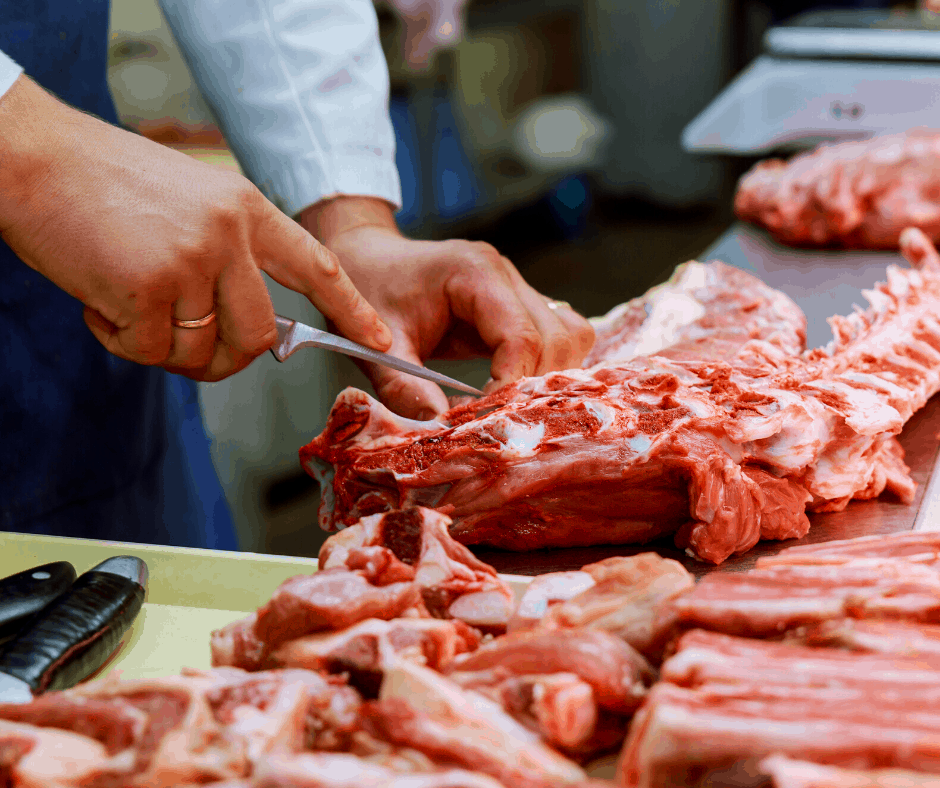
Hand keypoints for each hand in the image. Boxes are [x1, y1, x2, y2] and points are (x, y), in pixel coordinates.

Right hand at [0, 76, 390, 380]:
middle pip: (258, 336)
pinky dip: (119, 340)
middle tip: (186, 347)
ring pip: (201, 350)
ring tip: (126, 306)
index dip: (351, 309)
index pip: (316, 265)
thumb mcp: (191, 201)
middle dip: (226, 359)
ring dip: (162, 347)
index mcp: (246, 208)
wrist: (31, 155)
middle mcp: (228, 234)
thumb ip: (228, 256)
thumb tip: (243, 328)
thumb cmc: (104, 183)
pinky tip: (99, 302)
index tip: (378, 342)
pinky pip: (148, 350)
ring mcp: (190, 260)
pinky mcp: (146, 288)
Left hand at [300, 197, 594, 417]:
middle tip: (498, 421)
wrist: (367, 257)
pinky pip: (558, 337)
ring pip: (570, 336)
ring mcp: (518, 288)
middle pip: (558, 338)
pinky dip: (546, 368)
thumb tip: (439, 430)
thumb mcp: (377, 345)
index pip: (521, 336)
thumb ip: (403, 388)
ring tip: (509, 408)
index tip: (486, 421)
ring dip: (548, 378)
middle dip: (534, 386)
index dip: (512, 385)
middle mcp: (507, 276)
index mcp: (475, 273)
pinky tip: (515, 393)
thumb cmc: (367, 291)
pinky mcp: (520, 305)